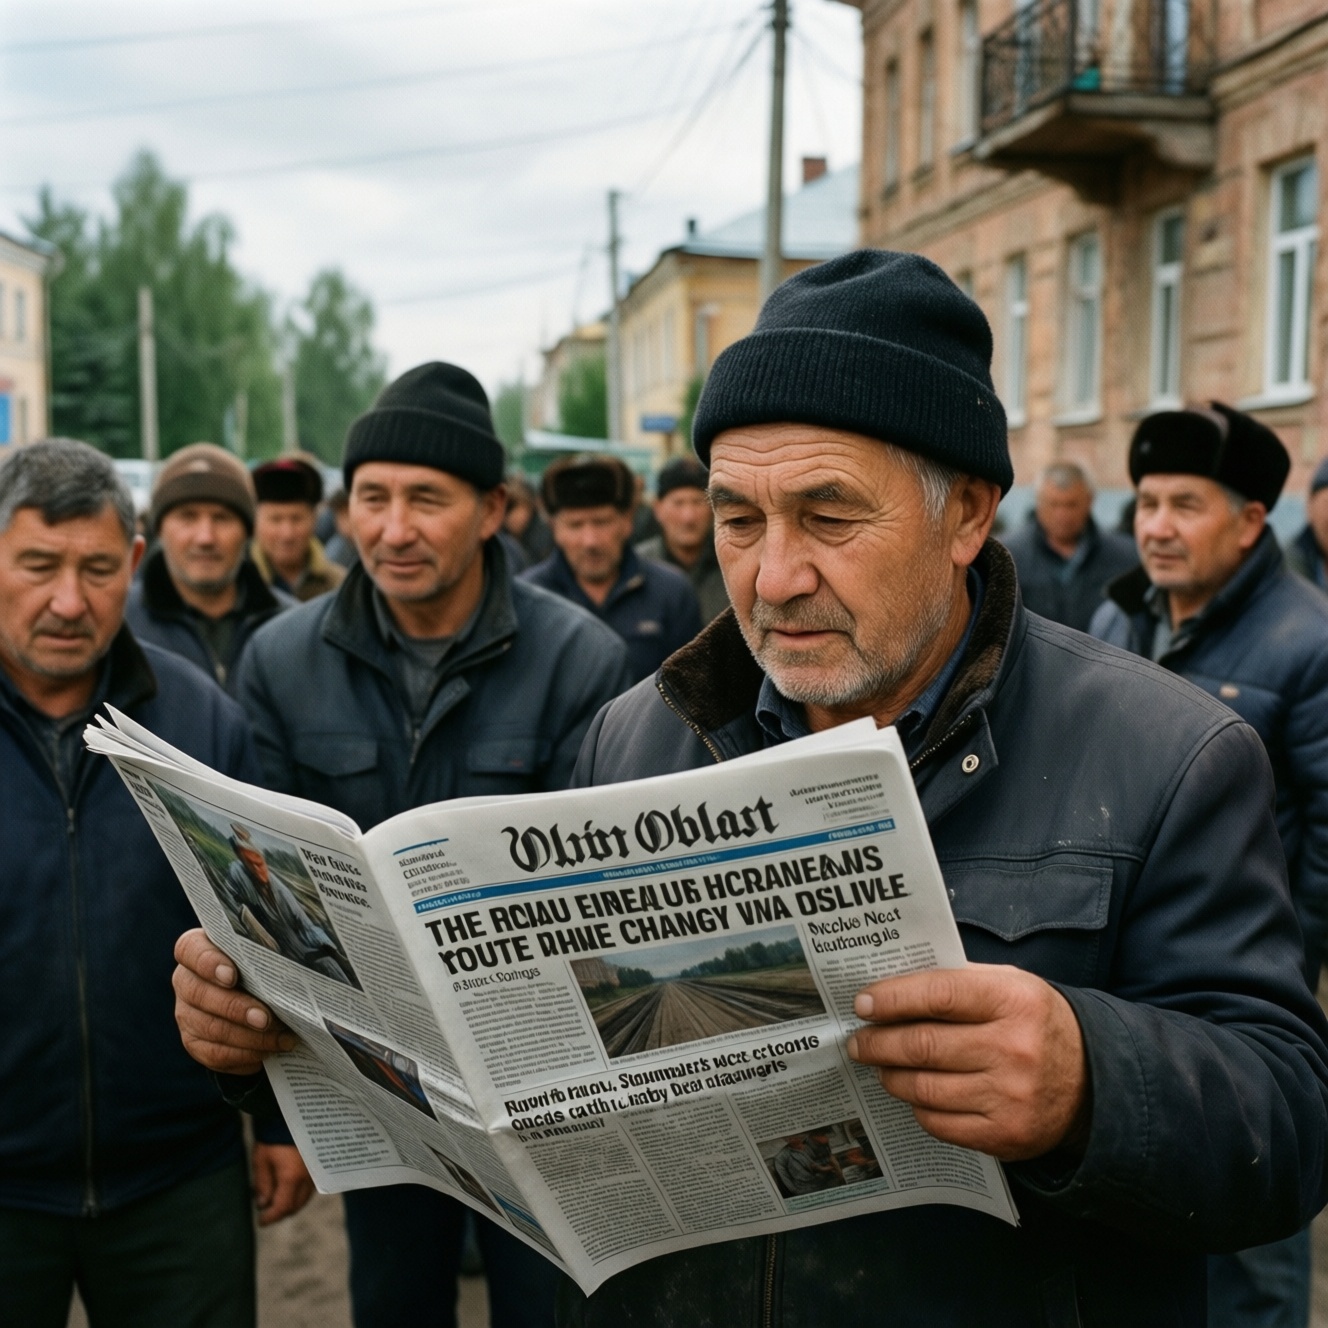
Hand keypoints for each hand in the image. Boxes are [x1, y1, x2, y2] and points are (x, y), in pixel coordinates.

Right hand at [172, 928, 296, 1073]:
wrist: (257, 995)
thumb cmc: (262, 964)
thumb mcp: (263, 951)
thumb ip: (269, 951)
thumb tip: (298, 961)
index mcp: (196, 950)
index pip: (190, 950)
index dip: (209, 963)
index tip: (232, 976)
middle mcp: (186, 981)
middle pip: (200, 995)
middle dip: (236, 1009)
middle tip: (265, 1018)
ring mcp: (186, 1013)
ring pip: (210, 1028)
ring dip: (248, 1037)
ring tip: (281, 1038)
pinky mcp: (194, 1042)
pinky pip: (214, 1054)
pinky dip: (244, 1055)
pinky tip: (268, 1051)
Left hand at [251, 1143, 315, 1225]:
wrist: (292, 1115)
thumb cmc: (274, 1136)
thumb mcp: (261, 1160)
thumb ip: (262, 1185)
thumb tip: (263, 1204)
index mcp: (292, 1178)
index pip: (282, 1208)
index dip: (271, 1218)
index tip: (261, 1222)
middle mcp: (308, 1177)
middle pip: (296, 1206)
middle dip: (281, 1212)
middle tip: (268, 1212)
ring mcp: (316, 1171)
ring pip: (305, 1198)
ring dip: (291, 1204)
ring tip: (277, 1201)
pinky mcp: (319, 1164)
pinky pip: (311, 1187)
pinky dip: (299, 1193)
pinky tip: (290, 1189)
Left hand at [847, 964, 1088, 1161]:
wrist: (1094, 1081)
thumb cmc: (1036, 1023)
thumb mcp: (1010, 985)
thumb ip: (957, 983)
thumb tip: (890, 990)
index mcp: (1013, 1000)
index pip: (937, 995)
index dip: (892, 999)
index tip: (863, 1003)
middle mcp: (1013, 1049)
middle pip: (922, 1045)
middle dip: (878, 1042)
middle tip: (858, 1041)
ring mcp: (1010, 1097)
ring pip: (923, 1087)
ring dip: (890, 1075)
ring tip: (879, 1065)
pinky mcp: (1005, 1136)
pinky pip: (939, 1122)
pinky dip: (916, 1106)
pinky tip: (912, 1092)